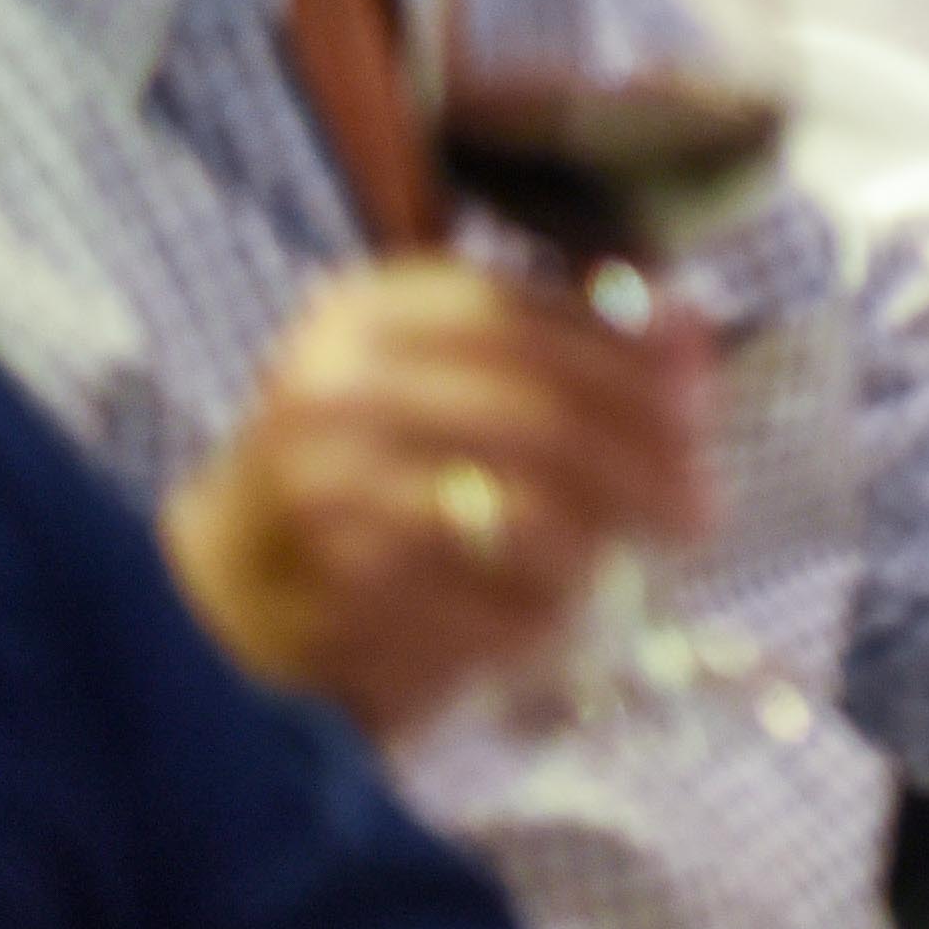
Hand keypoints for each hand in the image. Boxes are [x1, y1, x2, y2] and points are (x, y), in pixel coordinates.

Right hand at [160, 258, 713, 735]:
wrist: (225, 576)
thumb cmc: (369, 459)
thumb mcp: (450, 370)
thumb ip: (568, 337)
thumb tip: (697, 329)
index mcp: (367, 313)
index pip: (530, 322)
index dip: (633, 362)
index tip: (703, 404)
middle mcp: (335, 392)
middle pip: (540, 420)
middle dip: (646, 465)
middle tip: (702, 507)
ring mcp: (326, 496)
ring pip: (524, 516)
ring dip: (601, 543)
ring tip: (626, 557)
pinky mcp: (334, 596)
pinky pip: (488, 608)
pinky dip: (543, 614)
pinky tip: (556, 614)